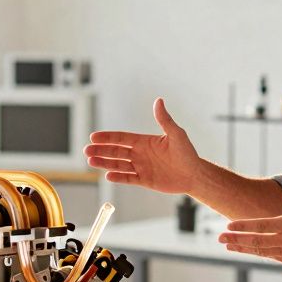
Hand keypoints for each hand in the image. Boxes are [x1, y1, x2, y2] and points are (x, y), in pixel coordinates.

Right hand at [83, 98, 202, 193]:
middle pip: (115, 151)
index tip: (94, 136)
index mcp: (144, 141)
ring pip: (118, 165)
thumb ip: (165, 120)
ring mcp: (141, 167)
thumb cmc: (187, 153)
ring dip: (104, 163)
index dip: (107, 137)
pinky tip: (108, 175)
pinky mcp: (144, 180)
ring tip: (90, 161)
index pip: (121, 138)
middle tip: (86, 150)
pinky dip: (118, 177)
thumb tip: (158, 101)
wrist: (194, 175)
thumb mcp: (177, 134)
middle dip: (101, 150)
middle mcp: (140, 153)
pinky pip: (128, 178)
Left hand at [217, 171, 281, 267]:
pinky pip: (271, 257)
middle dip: (235, 239)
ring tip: (228, 246)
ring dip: (243, 248)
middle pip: (255, 240)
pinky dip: (258, 254)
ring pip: (260, 251)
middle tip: (219, 238)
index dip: (243, 225)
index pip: (260, 225)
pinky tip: (248, 251)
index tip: (228, 225)